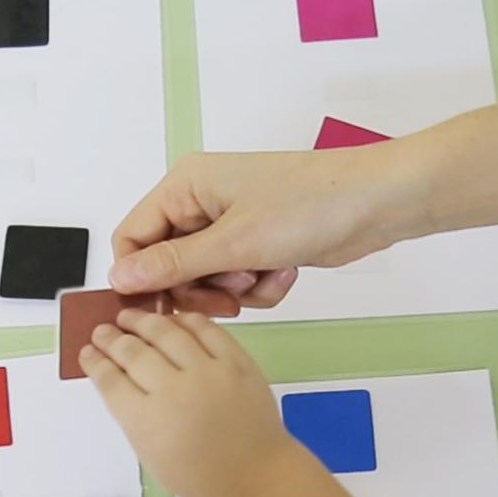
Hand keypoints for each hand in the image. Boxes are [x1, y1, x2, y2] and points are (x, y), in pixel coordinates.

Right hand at [79, 309, 314, 496]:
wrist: (256, 477)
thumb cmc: (201, 475)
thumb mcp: (151, 454)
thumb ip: (132, 415)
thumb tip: (118, 378)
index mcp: (146, 421)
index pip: (110, 380)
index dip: (94, 361)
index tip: (87, 351)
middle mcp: (173, 391)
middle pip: (132, 352)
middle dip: (111, 338)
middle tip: (102, 330)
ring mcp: (207, 373)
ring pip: (166, 332)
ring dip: (142, 320)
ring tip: (129, 316)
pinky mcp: (236, 362)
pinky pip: (206, 329)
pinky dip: (184, 319)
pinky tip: (171, 318)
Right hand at [107, 145, 428, 314]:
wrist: (377, 204)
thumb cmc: (312, 203)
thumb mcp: (234, 242)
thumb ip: (172, 264)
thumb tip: (120, 279)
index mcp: (185, 185)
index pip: (133, 238)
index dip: (140, 278)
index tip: (158, 310)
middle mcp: (203, 202)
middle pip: (169, 265)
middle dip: (201, 288)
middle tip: (229, 296)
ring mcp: (233, 223)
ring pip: (206, 279)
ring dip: (237, 288)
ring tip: (266, 272)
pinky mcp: (259, 242)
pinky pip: (239, 280)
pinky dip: (261, 285)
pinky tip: (287, 271)